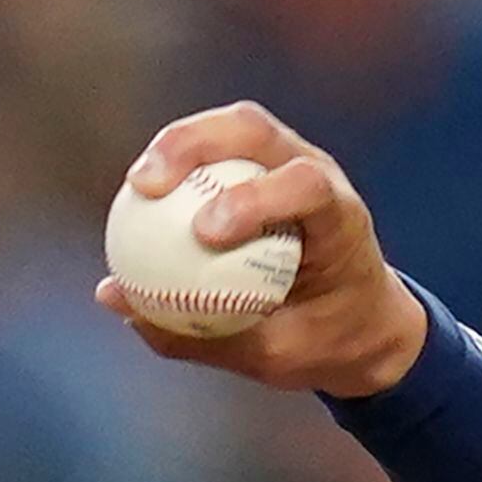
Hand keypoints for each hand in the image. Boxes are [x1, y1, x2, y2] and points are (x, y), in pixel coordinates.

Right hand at [98, 101, 427, 397]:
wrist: (367, 323)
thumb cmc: (326, 340)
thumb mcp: (275, 355)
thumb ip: (199, 333)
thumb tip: (114, 298)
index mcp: (343, 222)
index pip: (306, 186)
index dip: (253, 198)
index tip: (204, 233)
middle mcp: (322, 177)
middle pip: (258, 131)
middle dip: (195, 145)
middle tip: (144, 187)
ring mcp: (294, 162)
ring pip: (235, 126)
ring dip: (179, 144)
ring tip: (138, 185)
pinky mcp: (265, 165)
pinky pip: (217, 147)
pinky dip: (180, 160)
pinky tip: (143, 193)